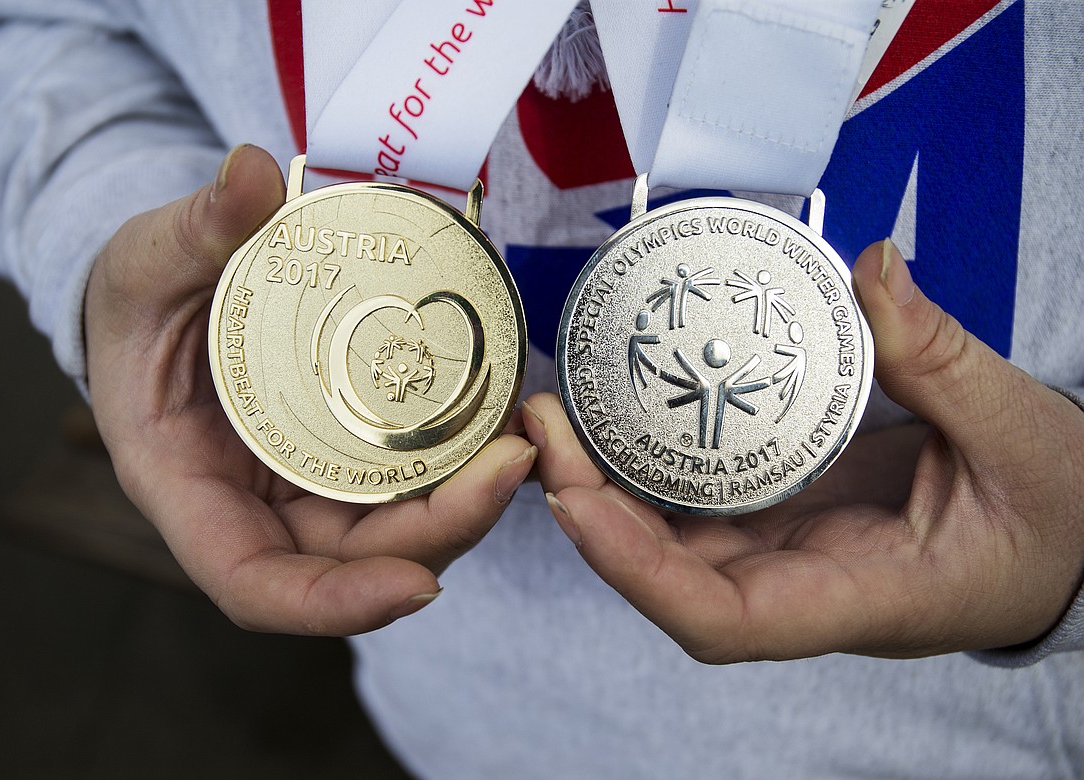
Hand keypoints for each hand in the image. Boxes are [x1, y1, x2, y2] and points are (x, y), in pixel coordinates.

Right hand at [84, 145, 535, 634]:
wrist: (172, 289)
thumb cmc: (140, 292)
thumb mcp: (148, 256)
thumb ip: (196, 226)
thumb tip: (250, 173)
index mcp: (186, 486)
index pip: (254, 583)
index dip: (334, 604)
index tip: (416, 585)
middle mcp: (254, 506)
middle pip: (355, 562)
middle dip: (440, 532)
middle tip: (513, 463)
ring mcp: (307, 485)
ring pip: (396, 530)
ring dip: (467, 501)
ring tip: (524, 438)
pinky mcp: (347, 455)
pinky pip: (409, 480)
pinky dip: (458, 463)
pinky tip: (502, 417)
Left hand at [526, 240, 1083, 662]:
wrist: (1069, 536)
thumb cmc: (1056, 513)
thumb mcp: (1020, 434)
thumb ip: (942, 358)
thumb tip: (875, 271)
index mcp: (862, 596)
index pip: (724, 619)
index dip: (638, 574)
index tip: (579, 503)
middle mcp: (803, 585)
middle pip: (667, 575)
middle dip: (590, 509)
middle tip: (543, 421)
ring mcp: (787, 551)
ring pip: (670, 539)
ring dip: (603, 484)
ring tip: (558, 409)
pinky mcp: (786, 512)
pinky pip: (699, 500)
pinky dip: (648, 463)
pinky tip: (616, 409)